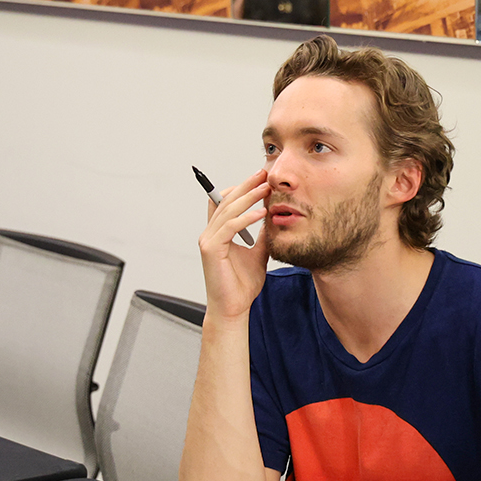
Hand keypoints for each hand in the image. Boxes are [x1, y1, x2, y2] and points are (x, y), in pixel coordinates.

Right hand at [199, 168, 270, 322]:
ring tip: (266, 188)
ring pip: (227, 210)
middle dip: (246, 185)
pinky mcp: (211, 249)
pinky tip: (261, 212)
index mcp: (218, 232)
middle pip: (226, 200)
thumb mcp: (258, 252)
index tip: (261, 178)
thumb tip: (272, 217)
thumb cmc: (242, 284)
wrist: (234, 307)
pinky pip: (230, 227)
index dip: (241, 187)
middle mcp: (209, 233)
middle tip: (263, 173)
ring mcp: (208, 240)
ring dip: (248, 197)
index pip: (225, 202)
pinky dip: (246, 218)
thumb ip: (261, 234)